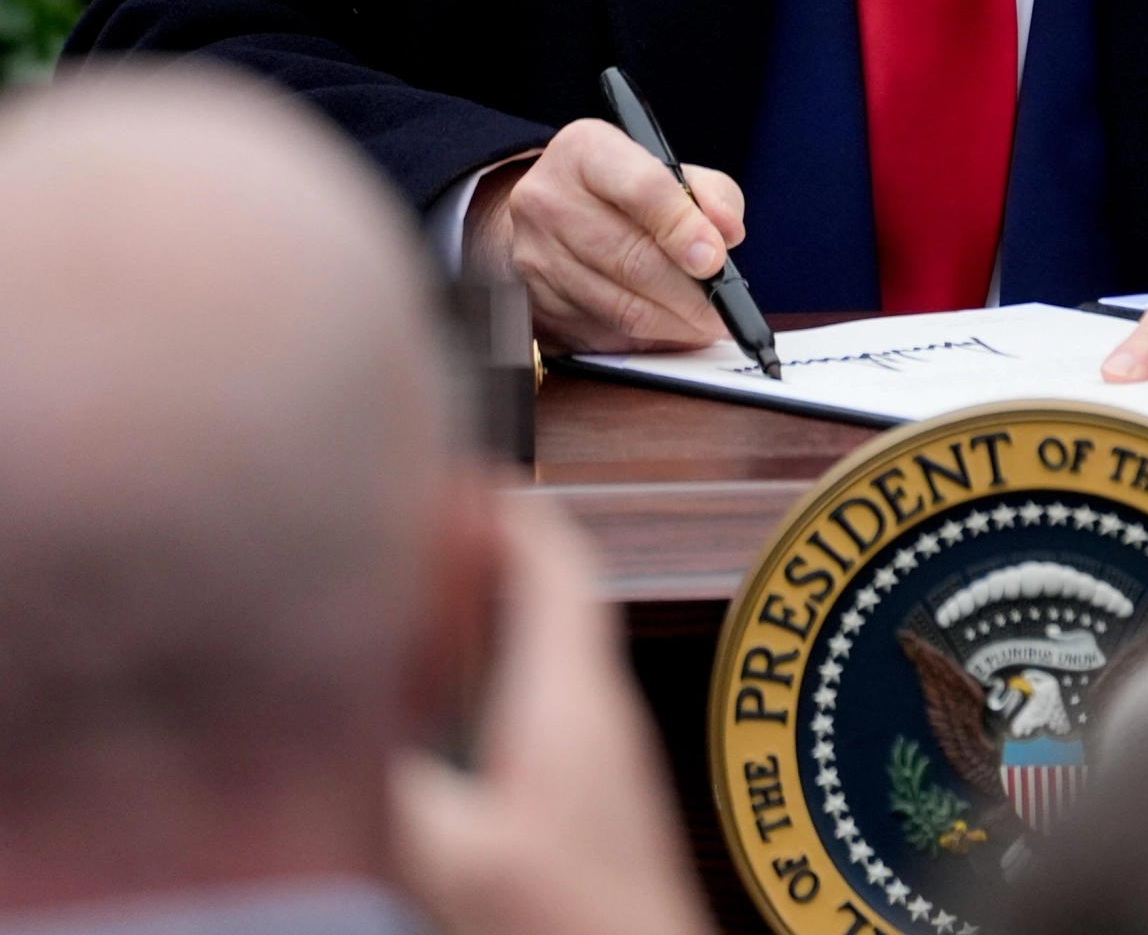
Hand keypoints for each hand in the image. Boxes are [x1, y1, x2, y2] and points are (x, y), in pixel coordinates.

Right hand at [392, 494, 711, 934]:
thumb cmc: (576, 923)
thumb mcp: (456, 858)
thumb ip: (391, 793)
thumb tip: (327, 736)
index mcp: (572, 699)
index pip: (559, 564)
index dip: (512, 510)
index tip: (461, 477)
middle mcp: (598, 712)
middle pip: (551, 602)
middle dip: (488, 561)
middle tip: (421, 543)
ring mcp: (599, 756)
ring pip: (548, 656)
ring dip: (492, 624)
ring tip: (417, 618)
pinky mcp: (589, 799)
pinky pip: (544, 708)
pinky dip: (496, 685)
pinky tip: (444, 724)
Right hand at [466, 118, 744, 352]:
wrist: (551, 211)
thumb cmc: (624, 189)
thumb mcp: (671, 169)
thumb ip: (711, 194)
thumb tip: (727, 234)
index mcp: (586, 152)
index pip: (642, 189)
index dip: (683, 228)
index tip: (715, 259)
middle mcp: (548, 200)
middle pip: (631, 258)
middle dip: (689, 293)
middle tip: (724, 311)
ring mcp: (534, 255)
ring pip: (618, 306)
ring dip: (673, 324)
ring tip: (707, 326)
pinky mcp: (534, 302)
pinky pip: (601, 332)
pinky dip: (646, 339)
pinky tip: (671, 331)